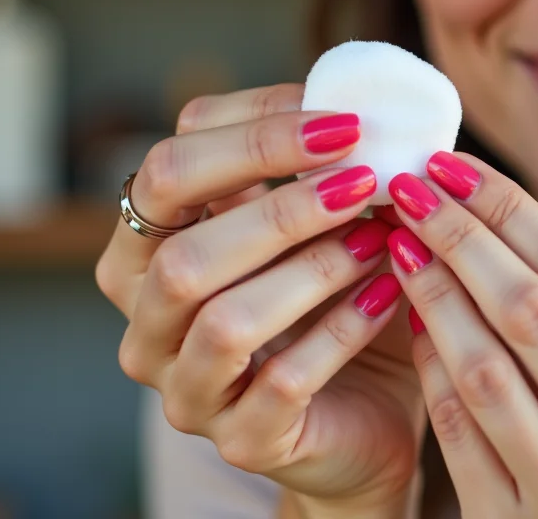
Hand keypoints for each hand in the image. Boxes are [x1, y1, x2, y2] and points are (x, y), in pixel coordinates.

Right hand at [94, 84, 424, 510]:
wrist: (365, 412)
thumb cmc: (335, 299)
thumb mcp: (316, 223)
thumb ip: (312, 165)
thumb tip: (354, 98)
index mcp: (147, 249)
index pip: (168, 170)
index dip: (254, 134)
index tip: (346, 120)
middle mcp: (147, 320)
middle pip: (181, 251)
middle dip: (280, 205)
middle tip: (365, 177)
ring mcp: (186, 388)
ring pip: (225, 320)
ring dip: (313, 268)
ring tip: (381, 237)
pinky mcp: (239, 440)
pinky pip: (283, 382)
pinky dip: (343, 330)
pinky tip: (391, 295)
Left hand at [384, 152, 537, 516]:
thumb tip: (483, 200)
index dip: (506, 207)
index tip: (448, 164)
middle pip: (531, 307)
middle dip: (460, 237)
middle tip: (408, 188)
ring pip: (485, 367)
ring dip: (431, 294)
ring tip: (397, 243)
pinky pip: (456, 430)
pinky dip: (427, 367)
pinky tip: (405, 320)